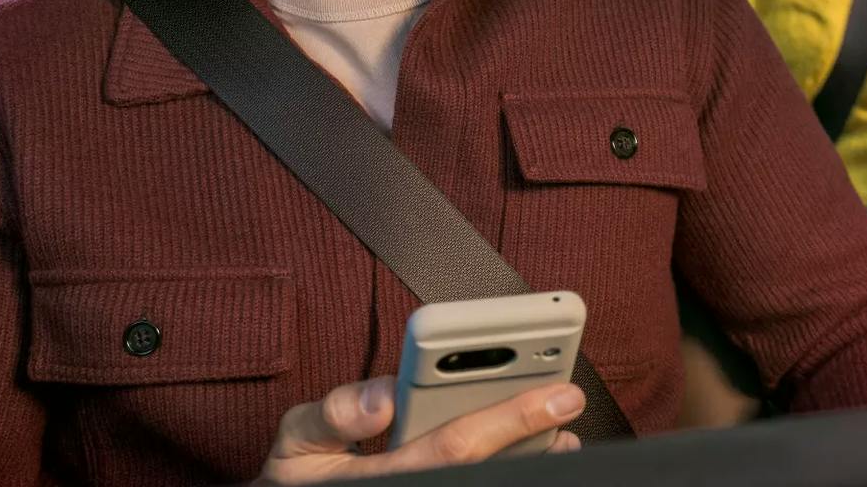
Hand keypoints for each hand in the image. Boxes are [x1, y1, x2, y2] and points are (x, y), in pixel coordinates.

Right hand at [254, 375, 583, 483]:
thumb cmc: (303, 474)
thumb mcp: (299, 441)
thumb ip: (335, 413)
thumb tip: (385, 396)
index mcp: (381, 475)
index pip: (450, 448)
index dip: (501, 421)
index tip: (544, 391)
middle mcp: (411, 486)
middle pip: (480, 461)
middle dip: (527, 424)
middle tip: (568, 396)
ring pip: (489, 477)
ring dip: (531, 452)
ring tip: (563, 419)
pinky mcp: (439, 486)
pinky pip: (486, 480)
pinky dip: (520, 467)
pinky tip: (546, 446)